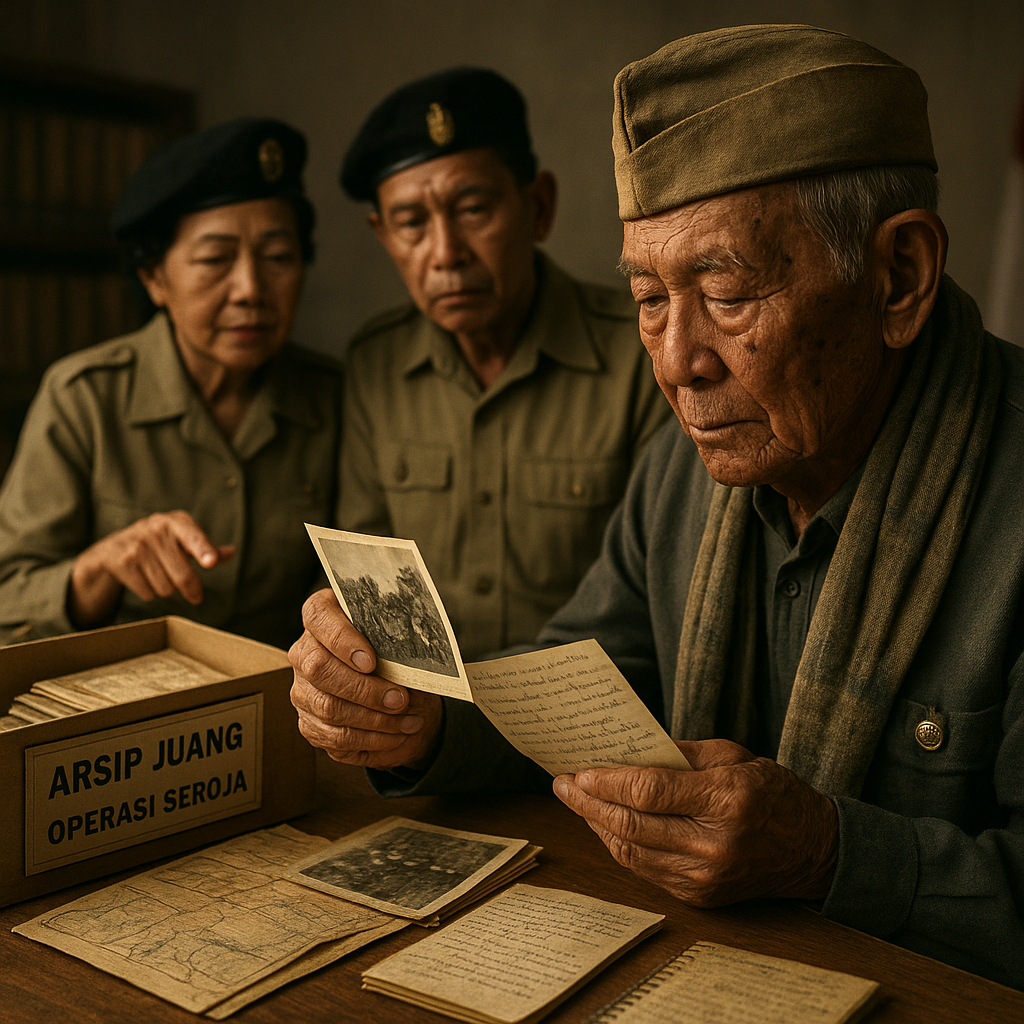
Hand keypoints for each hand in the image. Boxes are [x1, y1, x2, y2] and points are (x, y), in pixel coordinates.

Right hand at [69, 510, 233, 626]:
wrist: (114, 547)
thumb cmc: (160, 542)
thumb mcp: (183, 537)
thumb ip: (207, 547)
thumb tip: (231, 552)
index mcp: (177, 522)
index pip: (194, 537)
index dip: (204, 550)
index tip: (211, 562)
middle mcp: (156, 530)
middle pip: (183, 575)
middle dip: (191, 589)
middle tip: (196, 596)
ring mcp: (137, 546)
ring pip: (166, 588)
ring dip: (167, 589)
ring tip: (160, 576)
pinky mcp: (121, 563)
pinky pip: (148, 593)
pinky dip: (150, 592)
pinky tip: (144, 578)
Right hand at [288, 588, 443, 768]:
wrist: (394, 688)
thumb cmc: (395, 655)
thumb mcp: (399, 640)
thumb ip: (398, 642)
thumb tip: (414, 661)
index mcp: (322, 616)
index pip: (318, 616)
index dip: (341, 639)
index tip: (371, 661)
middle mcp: (305, 652)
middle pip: (319, 669)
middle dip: (365, 689)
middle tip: (400, 699)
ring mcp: (303, 689)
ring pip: (328, 707)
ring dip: (375, 719)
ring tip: (409, 720)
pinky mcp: (309, 722)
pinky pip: (335, 736)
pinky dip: (370, 739)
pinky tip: (395, 735)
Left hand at [552, 738, 838, 906]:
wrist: (813, 851)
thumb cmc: (772, 792)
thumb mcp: (733, 756)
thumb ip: (679, 753)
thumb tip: (626, 751)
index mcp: (725, 802)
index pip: (649, 792)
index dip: (607, 781)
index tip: (579, 769)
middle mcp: (713, 846)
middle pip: (631, 825)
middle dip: (588, 802)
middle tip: (563, 783)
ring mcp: (704, 878)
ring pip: (631, 851)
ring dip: (596, 825)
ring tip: (576, 801)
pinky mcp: (699, 897)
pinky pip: (643, 869)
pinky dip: (618, 845)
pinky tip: (605, 825)